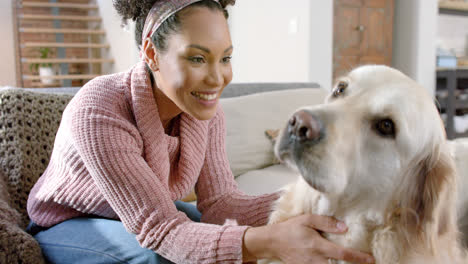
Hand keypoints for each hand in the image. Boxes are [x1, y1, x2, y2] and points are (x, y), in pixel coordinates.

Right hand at [242, 214, 374, 263]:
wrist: (272, 242)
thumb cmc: (289, 229)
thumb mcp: (306, 220)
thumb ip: (325, 222)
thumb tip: (344, 227)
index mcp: (317, 245)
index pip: (342, 254)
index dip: (358, 257)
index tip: (371, 259)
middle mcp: (315, 259)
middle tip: (366, 263)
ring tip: (353, 263)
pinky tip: (335, 263)